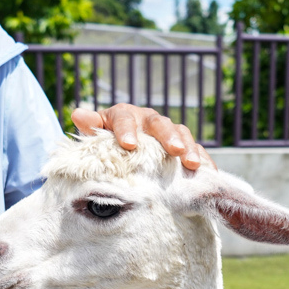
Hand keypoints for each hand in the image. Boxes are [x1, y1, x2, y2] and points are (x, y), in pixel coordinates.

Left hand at [71, 104, 214, 170]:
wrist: (121, 153)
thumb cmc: (105, 147)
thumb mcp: (95, 138)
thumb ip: (90, 128)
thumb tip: (78, 114)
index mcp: (124, 115)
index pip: (125, 117)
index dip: (127, 129)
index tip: (129, 145)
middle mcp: (148, 120)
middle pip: (160, 124)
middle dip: (168, 137)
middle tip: (174, 150)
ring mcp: (167, 133)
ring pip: (182, 135)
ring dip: (189, 149)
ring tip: (193, 165)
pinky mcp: (182, 148)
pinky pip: (196, 151)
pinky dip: (204, 161)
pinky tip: (210, 174)